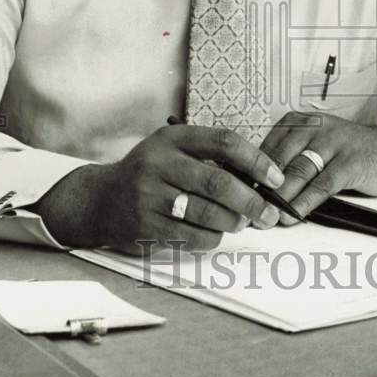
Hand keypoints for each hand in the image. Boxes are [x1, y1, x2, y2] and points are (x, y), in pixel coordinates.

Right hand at [34, 123, 284, 253]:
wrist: (100, 200)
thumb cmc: (150, 173)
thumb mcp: (173, 149)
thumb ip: (210, 155)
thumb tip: (261, 177)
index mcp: (173, 138)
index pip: (224, 142)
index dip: (256, 161)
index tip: (276, 178)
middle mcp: (159, 164)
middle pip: (219, 182)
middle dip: (252, 201)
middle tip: (268, 213)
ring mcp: (150, 196)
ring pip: (209, 214)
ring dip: (233, 222)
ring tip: (239, 222)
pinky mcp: (146, 227)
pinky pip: (193, 238)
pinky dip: (212, 238)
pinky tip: (212, 233)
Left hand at [260, 111, 376, 224]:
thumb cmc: (346, 151)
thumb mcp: (314, 145)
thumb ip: (288, 160)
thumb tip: (254, 186)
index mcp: (298, 121)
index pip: (266, 147)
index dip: (251, 173)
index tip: (239, 194)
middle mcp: (314, 127)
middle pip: (279, 160)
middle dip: (262, 188)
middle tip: (249, 209)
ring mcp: (333, 142)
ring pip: (298, 171)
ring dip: (280, 197)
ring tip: (268, 215)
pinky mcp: (350, 161)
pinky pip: (322, 184)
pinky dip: (305, 201)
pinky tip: (295, 214)